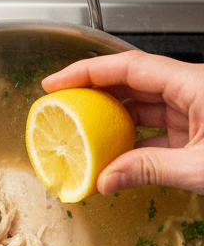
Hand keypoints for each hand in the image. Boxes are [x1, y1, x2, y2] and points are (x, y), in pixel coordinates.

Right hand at [42, 50, 203, 193]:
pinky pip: (161, 127)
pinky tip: (117, 156)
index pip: (129, 66)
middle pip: (133, 80)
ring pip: (146, 104)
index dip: (87, 72)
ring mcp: (196, 107)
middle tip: (61, 104)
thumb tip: (106, 179)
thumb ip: (151, 170)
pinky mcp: (200, 127)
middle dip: (95, 92)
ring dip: (114, 120)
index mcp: (193, 83)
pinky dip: (137, 140)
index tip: (56, 83)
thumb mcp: (198, 167)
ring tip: (84, 133)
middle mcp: (192, 88)